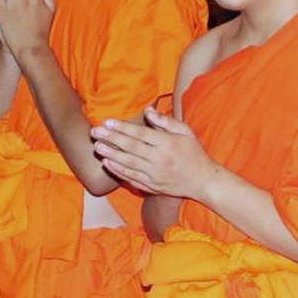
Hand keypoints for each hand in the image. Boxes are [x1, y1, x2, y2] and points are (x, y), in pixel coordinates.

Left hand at [90, 108, 214, 199]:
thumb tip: (147, 111)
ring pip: (128, 164)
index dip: (122, 128)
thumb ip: (165, 121)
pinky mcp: (152, 186)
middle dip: (111, 139)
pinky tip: (108, 163)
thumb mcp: (185, 131)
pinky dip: (118, 171)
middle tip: (94, 132)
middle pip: (130, 148)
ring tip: (97, 147)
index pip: (140, 134)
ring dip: (111, 155)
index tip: (107, 122)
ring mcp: (154, 174)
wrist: (203, 181)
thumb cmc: (194, 153)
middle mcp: (159, 159)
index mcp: (167, 144)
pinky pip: (131, 178)